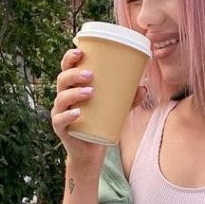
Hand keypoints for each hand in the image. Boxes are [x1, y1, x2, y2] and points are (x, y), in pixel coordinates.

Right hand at [51, 48, 146, 165]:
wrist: (90, 152)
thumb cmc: (100, 124)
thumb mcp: (116, 110)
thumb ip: (129, 99)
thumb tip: (144, 87)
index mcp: (73, 88)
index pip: (66, 68)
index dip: (69, 58)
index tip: (80, 51)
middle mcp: (64, 98)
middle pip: (62, 80)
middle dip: (74, 74)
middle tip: (91, 75)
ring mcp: (60, 113)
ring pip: (62, 98)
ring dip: (74, 93)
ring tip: (90, 92)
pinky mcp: (61, 129)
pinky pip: (60, 120)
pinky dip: (68, 116)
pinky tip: (77, 113)